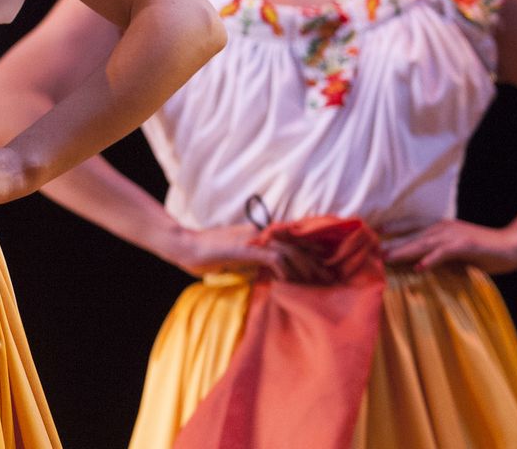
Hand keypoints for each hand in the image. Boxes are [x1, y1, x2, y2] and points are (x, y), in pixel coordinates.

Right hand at [159, 224, 332, 281]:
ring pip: (290, 251)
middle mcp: (260, 234)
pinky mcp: (247, 248)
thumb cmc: (206, 255)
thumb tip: (269, 274)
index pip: (291, 242)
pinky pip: (274, 258)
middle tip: (331, 279)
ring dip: (307, 268)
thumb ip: (252, 262)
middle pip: (296, 245)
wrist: (185, 246)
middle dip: (316, 262)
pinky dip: (286, 270)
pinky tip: (293, 282)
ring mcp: (254, 240)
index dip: (310, 253)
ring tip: (320, 283)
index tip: (324, 268)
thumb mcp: (235, 259)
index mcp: (258, 235)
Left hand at [382, 219, 516, 273]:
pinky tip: (420, 267)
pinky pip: (445, 253)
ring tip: (387, 258)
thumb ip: (438, 254)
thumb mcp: (456, 251)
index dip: (391, 232)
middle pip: (412, 236)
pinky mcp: (466, 246)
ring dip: (405, 250)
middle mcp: (443, 228)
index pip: (410, 228)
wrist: (512, 245)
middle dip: (391, 244)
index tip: (371, 237)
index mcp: (439, 228)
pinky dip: (432, 259)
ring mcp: (454, 236)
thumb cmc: (484, 250)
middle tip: (371, 251)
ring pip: (424, 243)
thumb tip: (418, 264)